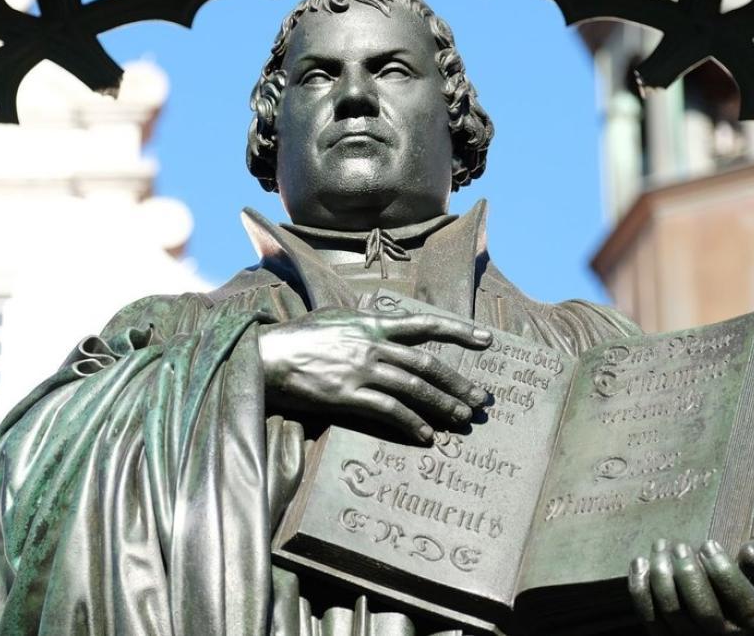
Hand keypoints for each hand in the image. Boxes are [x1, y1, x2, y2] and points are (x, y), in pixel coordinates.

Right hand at [257, 307, 491, 441]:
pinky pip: (389, 411)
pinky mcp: (348, 396)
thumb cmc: (298, 337)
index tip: (486, 340)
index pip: (424, 325)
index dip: (459, 332)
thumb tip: (384, 327)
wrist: (267, 356)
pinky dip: (411, 424)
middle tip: (480, 400)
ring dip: (442, 406)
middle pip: (426, 364)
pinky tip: (426, 435)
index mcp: (372, 324)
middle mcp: (372, 345)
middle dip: (458, 383)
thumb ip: (363, 323)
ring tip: (462, 419)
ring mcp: (362, 371)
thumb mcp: (334, 318)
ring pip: (414, 389)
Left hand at [628, 538, 753, 634]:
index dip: (723, 571)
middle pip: (704, 612)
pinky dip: (640, 588)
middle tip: (681, 546)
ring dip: (661, 575)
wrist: (727, 609)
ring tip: (661, 546)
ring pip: (672, 612)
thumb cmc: (748, 582)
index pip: (741, 601)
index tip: (709, 544)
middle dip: (689, 574)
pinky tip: (641, 561)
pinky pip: (648, 616)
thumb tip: (749, 553)